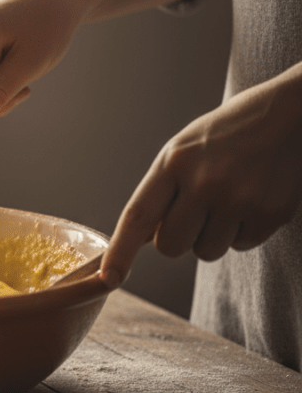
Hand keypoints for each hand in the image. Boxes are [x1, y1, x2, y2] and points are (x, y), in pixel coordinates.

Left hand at [101, 63, 301, 287]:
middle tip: (193, 211)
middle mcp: (204, 182)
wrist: (288, 114)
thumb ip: (162, 191)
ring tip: (226, 199)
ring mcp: (239, 199)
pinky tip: (250, 199)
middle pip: (170, 246)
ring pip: (205, 251)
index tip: (109, 278)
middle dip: (176, 238)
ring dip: (211, 235)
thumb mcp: (183, 150)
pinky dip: (241, 231)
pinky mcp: (270, 213)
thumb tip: (142, 239)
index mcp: (174, 162)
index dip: (120, 251)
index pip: (138, 216)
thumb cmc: (226, 135)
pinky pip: (240, 245)